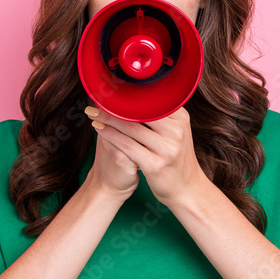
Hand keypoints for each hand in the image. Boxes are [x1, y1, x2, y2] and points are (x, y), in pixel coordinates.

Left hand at [84, 105, 207, 206]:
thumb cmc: (175, 158)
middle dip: (116, 105)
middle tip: (98, 98)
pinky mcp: (155, 165)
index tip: (113, 90)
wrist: (186, 189)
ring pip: (131, 127)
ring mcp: (167, 149)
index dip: (131, 93)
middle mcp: (176, 132)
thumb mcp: (176, 133)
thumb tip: (138, 95)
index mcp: (181, 119)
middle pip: (140, 111)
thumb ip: (162, 116)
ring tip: (93, 112)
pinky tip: (99, 129)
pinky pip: (127, 145)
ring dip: (108, 118)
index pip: (153, 99)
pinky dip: (110, 135)